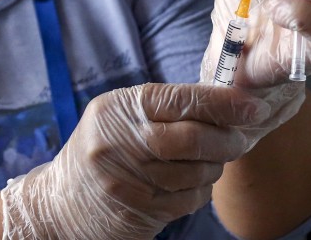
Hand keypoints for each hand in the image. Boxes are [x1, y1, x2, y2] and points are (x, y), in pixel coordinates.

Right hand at [1, 83, 268, 239]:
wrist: (60, 203)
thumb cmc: (102, 150)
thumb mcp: (119, 117)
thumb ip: (164, 108)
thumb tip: (225, 103)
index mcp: (117, 109)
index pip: (178, 99)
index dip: (221, 103)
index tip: (251, 107)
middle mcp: (118, 142)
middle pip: (190, 139)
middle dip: (226, 139)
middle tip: (240, 139)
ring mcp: (126, 180)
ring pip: (195, 173)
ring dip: (215, 167)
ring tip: (211, 161)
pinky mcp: (137, 211)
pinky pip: (188, 200)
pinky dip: (201, 191)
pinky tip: (192, 184)